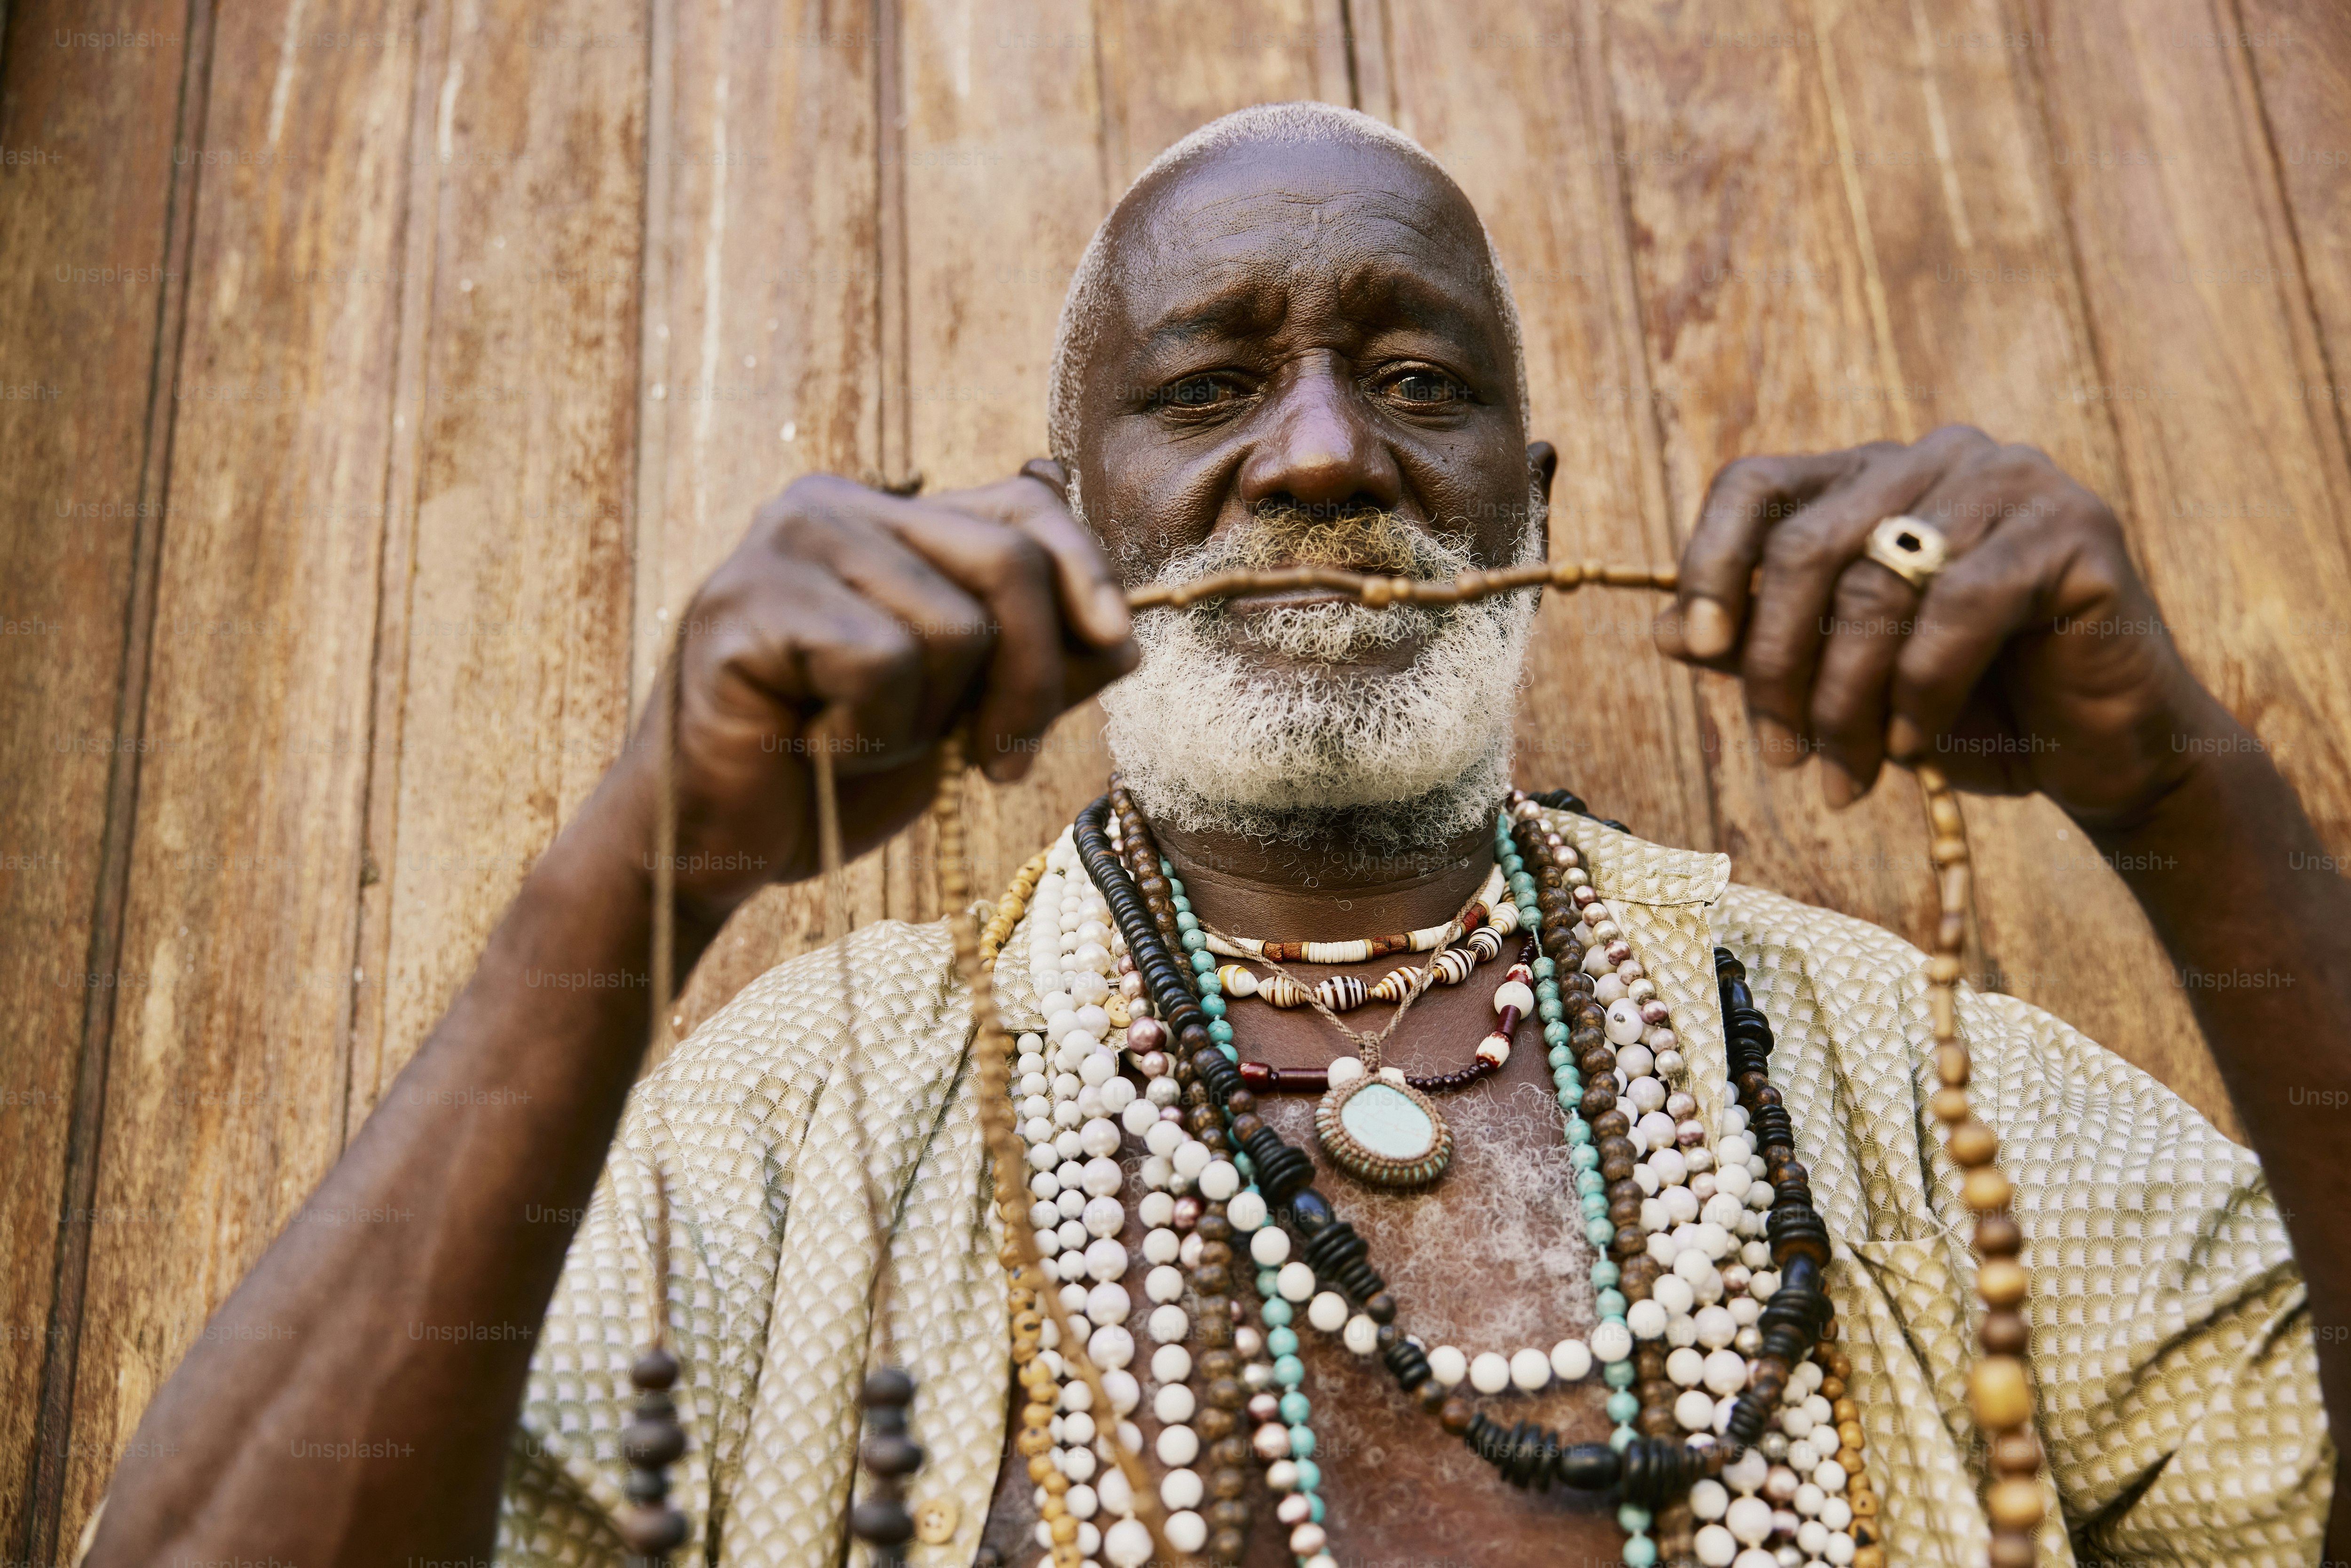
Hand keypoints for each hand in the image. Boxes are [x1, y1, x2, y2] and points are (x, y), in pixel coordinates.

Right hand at [603, 461, 1136, 917]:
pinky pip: (882, 663)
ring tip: (863, 744)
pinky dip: (870, 735)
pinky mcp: (749, 599)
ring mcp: (787, 543)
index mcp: (892, 517)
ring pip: (954, 625)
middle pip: (1010, 561)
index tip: (1117, 647)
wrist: (719, 842)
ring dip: (930, 722)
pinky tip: (816, 748)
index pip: (1028, 507)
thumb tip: (1128, 633)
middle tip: (998, 762)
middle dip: (1031, 680)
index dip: (1089, 575)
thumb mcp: (962, 714)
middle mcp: (837, 505)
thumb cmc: (835, 773)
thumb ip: (1034, 664)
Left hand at [1654, 425, 2226, 825]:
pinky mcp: (2074, 528)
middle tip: (1780, 757)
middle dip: (1778, 667)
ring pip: (1876, 584)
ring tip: (1843, 777)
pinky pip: (1960, 606)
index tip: (1696, 650)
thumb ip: (1756, 645)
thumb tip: (1668, 631)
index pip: (1755, 484)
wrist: (2099, 754)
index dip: (1709, 563)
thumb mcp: (1838, 678)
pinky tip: (1916, 749)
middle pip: (1805, 546)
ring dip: (1844, 701)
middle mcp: (1936, 457)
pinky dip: (1921, 691)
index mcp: (1870, 476)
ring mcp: (2011, 481)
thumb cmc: (1960, 711)